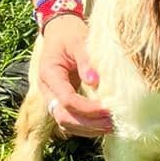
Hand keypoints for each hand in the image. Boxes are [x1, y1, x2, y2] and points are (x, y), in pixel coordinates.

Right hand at [38, 15, 113, 137]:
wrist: (59, 31)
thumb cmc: (70, 34)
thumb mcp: (79, 41)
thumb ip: (86, 60)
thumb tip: (95, 81)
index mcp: (49, 74)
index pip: (66, 100)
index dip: (88, 108)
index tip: (108, 108)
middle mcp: (47, 90)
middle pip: (63, 117)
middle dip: (88, 124)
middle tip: (112, 123)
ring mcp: (52, 97)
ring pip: (65, 123)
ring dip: (88, 129)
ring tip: (111, 127)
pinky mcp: (61, 100)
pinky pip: (70, 120)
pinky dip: (85, 126)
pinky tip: (102, 125)